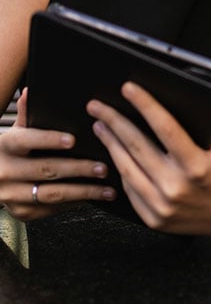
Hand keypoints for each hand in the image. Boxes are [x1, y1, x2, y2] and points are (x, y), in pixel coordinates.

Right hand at [0, 89, 115, 220]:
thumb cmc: (9, 152)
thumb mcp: (15, 132)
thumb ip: (27, 114)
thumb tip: (32, 91)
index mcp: (6, 146)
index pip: (28, 140)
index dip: (50, 140)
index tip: (73, 140)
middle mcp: (6, 172)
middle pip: (46, 170)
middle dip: (78, 169)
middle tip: (103, 167)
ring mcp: (13, 195)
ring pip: (52, 194)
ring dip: (83, 191)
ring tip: (106, 188)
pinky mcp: (22, 212)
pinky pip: (51, 209)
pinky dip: (74, 203)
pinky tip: (93, 198)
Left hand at [87, 82, 210, 233]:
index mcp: (197, 166)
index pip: (165, 128)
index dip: (146, 105)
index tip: (129, 88)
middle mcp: (176, 187)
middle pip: (137, 146)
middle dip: (114, 122)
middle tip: (97, 105)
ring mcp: (162, 206)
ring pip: (127, 168)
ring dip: (110, 144)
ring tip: (100, 124)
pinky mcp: (153, 219)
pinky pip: (130, 190)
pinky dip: (120, 168)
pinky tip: (113, 152)